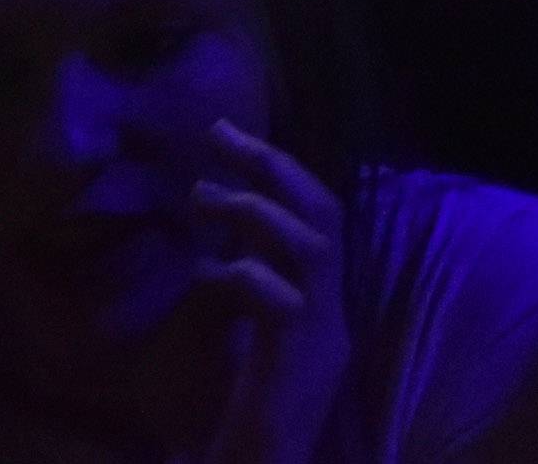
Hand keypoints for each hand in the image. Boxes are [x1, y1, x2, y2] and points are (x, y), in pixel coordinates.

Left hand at [186, 121, 350, 463]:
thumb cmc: (248, 405)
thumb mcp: (251, 323)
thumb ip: (249, 269)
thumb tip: (220, 205)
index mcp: (324, 299)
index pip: (320, 212)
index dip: (280, 166)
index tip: (227, 131)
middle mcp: (334, 310)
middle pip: (325, 213)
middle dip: (275, 164)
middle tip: (219, 133)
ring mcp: (323, 334)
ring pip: (311, 246)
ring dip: (255, 209)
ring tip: (203, 197)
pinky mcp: (299, 359)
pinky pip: (280, 298)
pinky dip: (240, 274)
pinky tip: (205, 277)